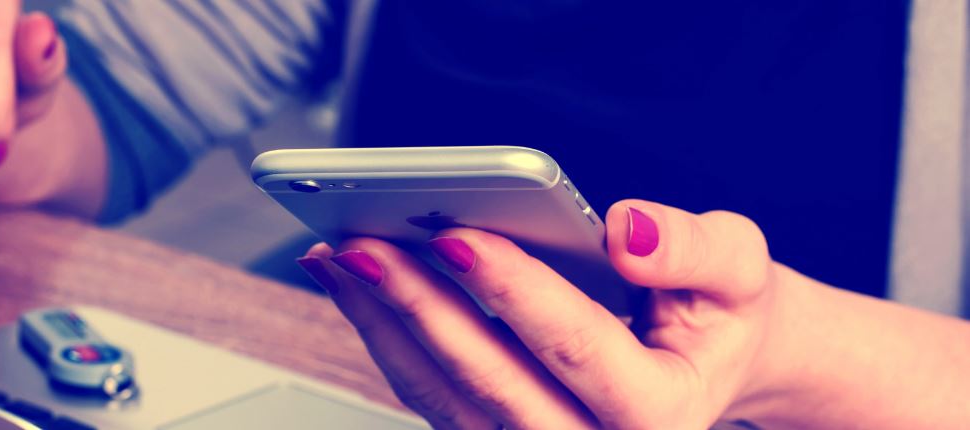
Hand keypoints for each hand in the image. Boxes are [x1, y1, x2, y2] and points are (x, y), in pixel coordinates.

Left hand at [297, 199, 793, 428]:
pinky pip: (433, 397)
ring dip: (384, 326)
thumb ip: (696, 251)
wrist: (704, 362)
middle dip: (419, 309)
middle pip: (490, 384)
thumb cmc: (716, 315)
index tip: (455, 236)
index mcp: (660, 414)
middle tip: (362, 245)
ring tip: (339, 257)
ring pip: (445, 399)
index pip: (576, 349)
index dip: (513, 291)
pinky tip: (357, 287)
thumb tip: (626, 232)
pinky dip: (389, 340)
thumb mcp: (739, 272)